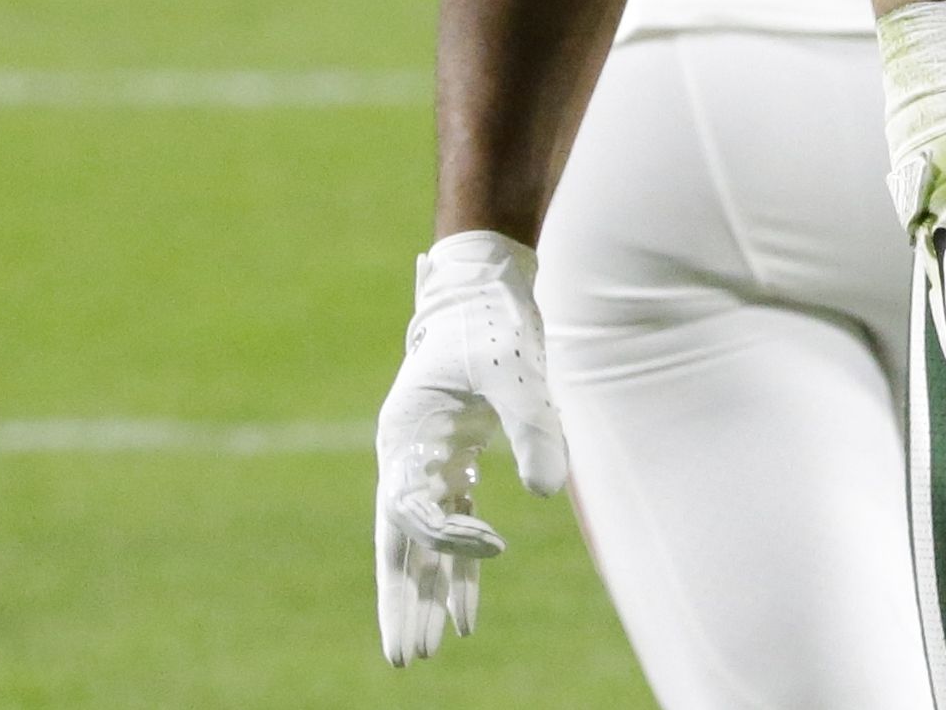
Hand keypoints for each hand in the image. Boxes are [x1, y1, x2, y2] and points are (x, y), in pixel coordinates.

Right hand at [373, 233, 566, 667]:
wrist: (488, 287)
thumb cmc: (496, 322)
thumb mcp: (516, 369)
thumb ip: (533, 425)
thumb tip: (550, 492)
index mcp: (406, 433)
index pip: (414, 507)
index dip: (450, 536)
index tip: (497, 544)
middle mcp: (407, 454)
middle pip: (396, 541)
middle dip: (401, 600)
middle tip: (405, 658)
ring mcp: (428, 461)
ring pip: (419, 544)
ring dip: (424, 595)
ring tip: (423, 653)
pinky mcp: (455, 461)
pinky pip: (450, 527)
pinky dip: (457, 569)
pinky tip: (465, 616)